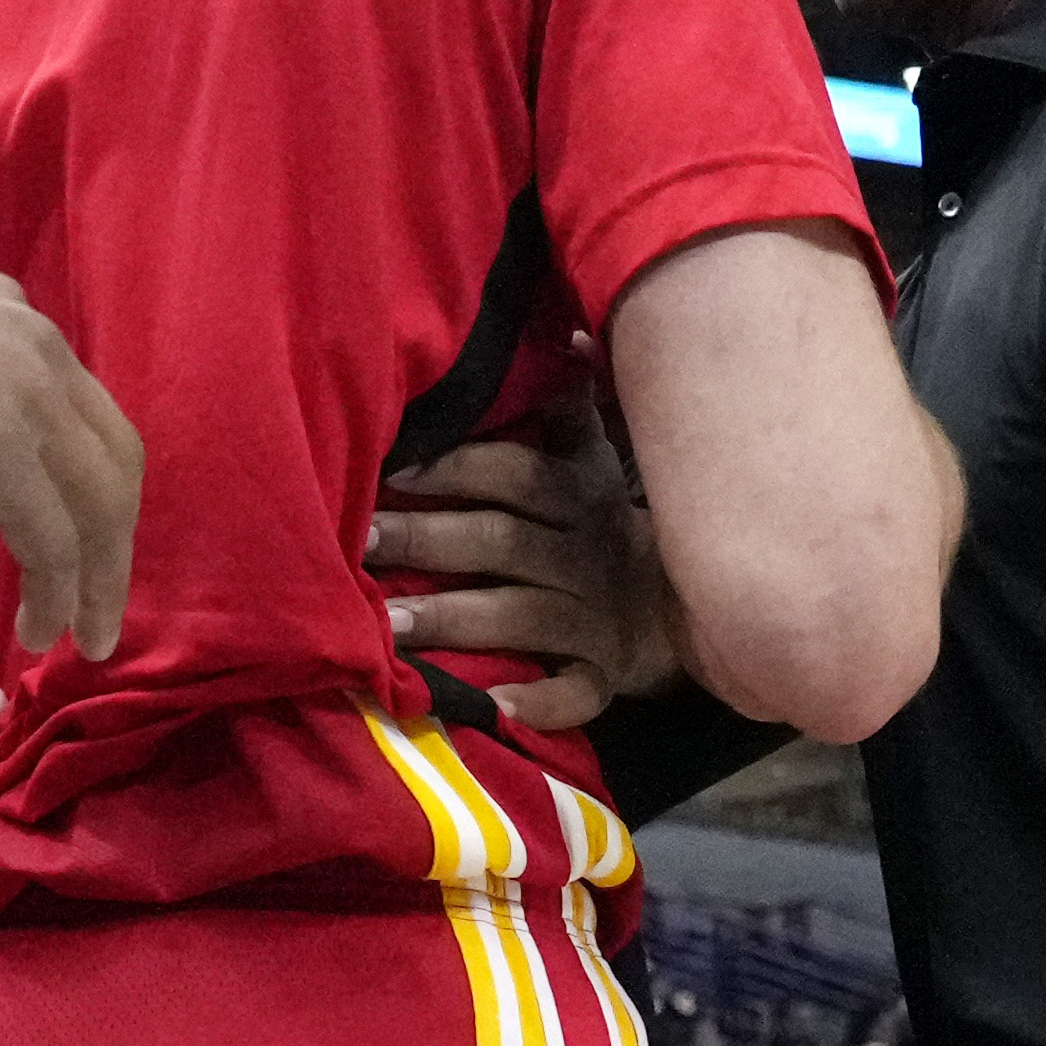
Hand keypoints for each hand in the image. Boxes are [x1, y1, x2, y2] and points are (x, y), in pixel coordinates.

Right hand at [0, 185, 141, 660]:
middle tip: (104, 608)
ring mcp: (20, 396)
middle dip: (116, 544)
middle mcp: (37, 351)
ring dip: (98, 582)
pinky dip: (56, 592)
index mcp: (14, 319)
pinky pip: (49, 539)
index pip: (83, 414)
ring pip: (97, 506)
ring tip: (81, 640)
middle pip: (114, 461)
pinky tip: (35, 629)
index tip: (80, 543)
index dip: (89, 488)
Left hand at [365, 402, 677, 729]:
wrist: (683, 606)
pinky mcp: (602, 676)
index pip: (517, 475)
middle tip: (362, 543)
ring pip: (521, 616)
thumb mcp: (592, 460)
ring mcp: (593, 618)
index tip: (394, 468)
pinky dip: (540, 701)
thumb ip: (569, 406)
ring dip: (456, 620)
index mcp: (575, 494)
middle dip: (430, 541)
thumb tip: (572, 337)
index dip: (459, 469)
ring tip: (388, 627)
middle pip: (502, 542)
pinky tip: (493, 708)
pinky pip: (575, 692)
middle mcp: (582, 553)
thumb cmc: (598, 524)